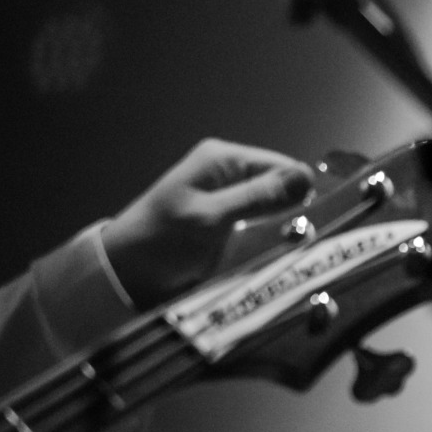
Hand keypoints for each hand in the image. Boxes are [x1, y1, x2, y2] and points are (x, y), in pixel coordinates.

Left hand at [101, 138, 313, 307]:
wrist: (125, 272)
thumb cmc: (160, 240)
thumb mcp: (211, 217)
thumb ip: (259, 197)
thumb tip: (306, 177)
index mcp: (223, 158)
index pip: (284, 166)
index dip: (298, 193)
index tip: (303, 223)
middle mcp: (228, 171)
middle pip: (280, 185)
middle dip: (288, 211)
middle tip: (281, 239)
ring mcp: (227, 194)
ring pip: (274, 205)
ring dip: (277, 226)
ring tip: (269, 246)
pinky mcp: (226, 217)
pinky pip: (260, 220)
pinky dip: (264, 235)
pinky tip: (259, 249)